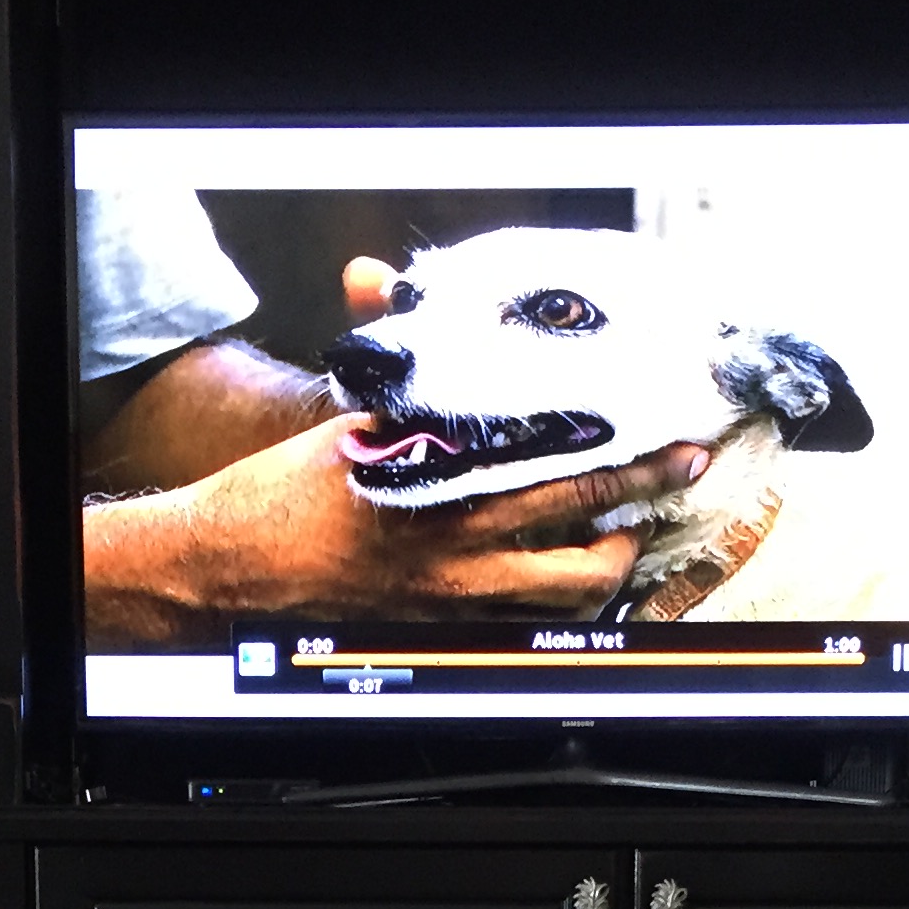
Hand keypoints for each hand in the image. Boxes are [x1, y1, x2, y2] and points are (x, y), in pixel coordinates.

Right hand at [84, 416, 711, 642]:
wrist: (234, 567)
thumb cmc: (284, 492)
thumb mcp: (347, 419)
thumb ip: (390, 368)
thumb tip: (373, 280)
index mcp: (447, 488)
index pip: (564, 475)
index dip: (630, 465)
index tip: (673, 445)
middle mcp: (462, 551)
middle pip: (586, 547)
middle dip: (640, 515)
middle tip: (674, 481)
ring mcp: (457, 600)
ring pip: (563, 599)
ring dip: (603, 568)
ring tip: (617, 539)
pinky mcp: (442, 629)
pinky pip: (522, 623)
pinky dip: (552, 602)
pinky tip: (560, 579)